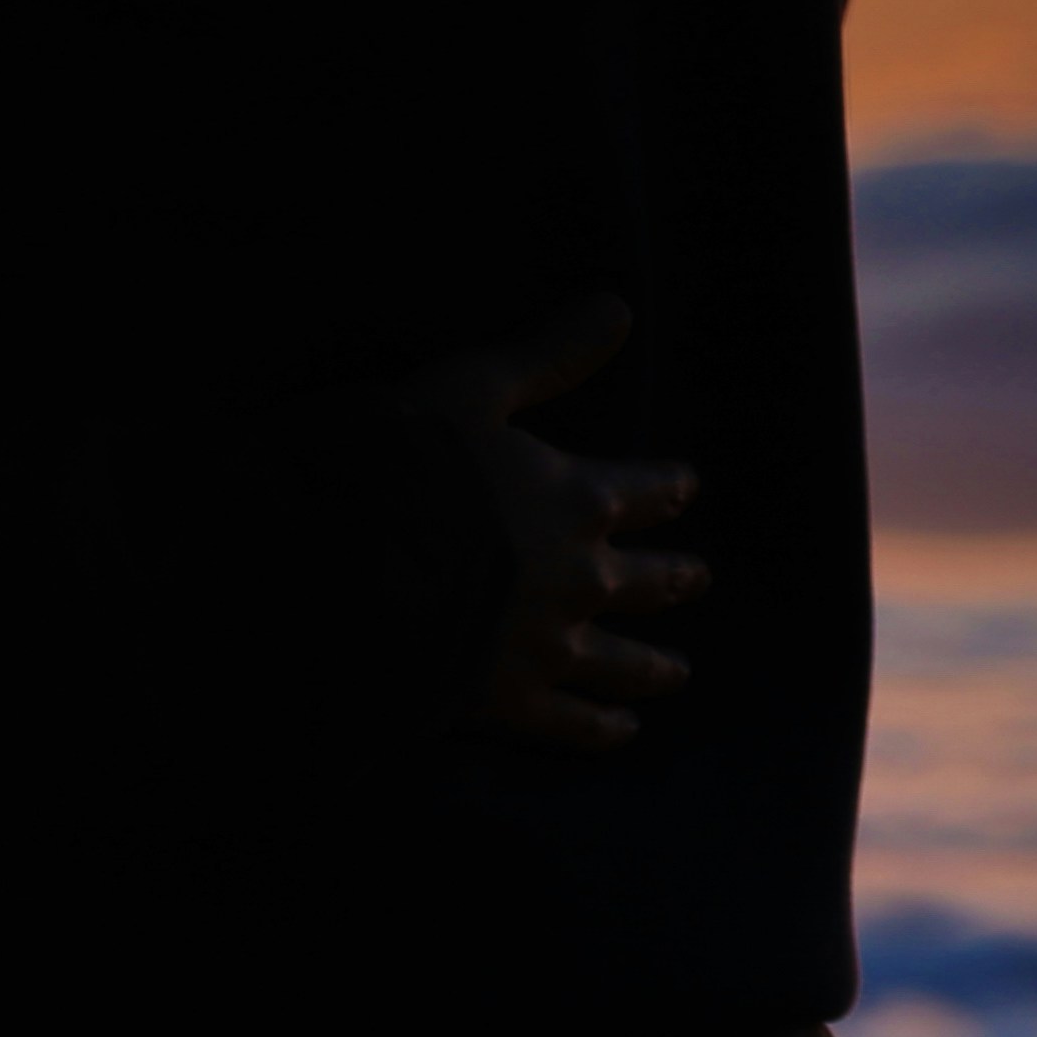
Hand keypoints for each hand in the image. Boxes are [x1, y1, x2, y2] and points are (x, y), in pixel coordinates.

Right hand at [402, 297, 696, 750]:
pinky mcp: (508, 701)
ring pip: (625, 662)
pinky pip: (574, 723)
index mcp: (576, 499)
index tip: (688, 484)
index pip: (646, 489)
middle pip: (652, 581)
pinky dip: (603, 728)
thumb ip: (544, 356)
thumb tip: (618, 305)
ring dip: (655, 665)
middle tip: (698, 576)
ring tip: (676, 671)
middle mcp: (582, 580)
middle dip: (677, 577)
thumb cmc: (395, 469)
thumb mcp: (466, 390)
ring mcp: (549, 647)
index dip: (669, 485)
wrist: (338, 575)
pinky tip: (621, 731)